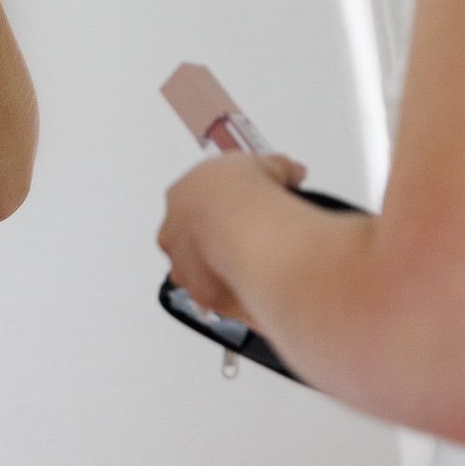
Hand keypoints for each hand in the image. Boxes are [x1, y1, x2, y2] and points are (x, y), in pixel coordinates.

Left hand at [157, 153, 305, 328]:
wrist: (248, 227)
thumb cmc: (247, 191)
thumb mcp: (269, 165)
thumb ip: (278, 170)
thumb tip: (292, 172)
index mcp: (180, 195)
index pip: (194, 204)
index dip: (220, 208)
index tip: (242, 211)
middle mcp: (172, 232)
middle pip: (188, 241)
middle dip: (214, 243)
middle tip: (246, 242)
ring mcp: (182, 266)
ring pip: (198, 274)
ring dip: (220, 272)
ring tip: (254, 270)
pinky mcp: (199, 295)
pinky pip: (218, 300)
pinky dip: (236, 297)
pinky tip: (258, 291)